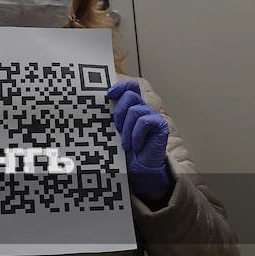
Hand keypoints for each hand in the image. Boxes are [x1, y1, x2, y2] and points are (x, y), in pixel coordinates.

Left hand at [107, 80, 172, 203]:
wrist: (140, 169)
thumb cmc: (126, 151)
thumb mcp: (114, 131)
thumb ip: (110, 117)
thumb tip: (94, 107)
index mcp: (133, 106)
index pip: (130, 86)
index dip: (121, 86)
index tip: (109, 95)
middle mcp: (143, 108)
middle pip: (130, 94)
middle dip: (119, 111)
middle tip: (117, 129)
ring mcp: (153, 116)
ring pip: (135, 110)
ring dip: (127, 128)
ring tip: (126, 143)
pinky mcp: (160, 125)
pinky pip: (144, 122)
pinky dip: (136, 134)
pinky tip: (136, 146)